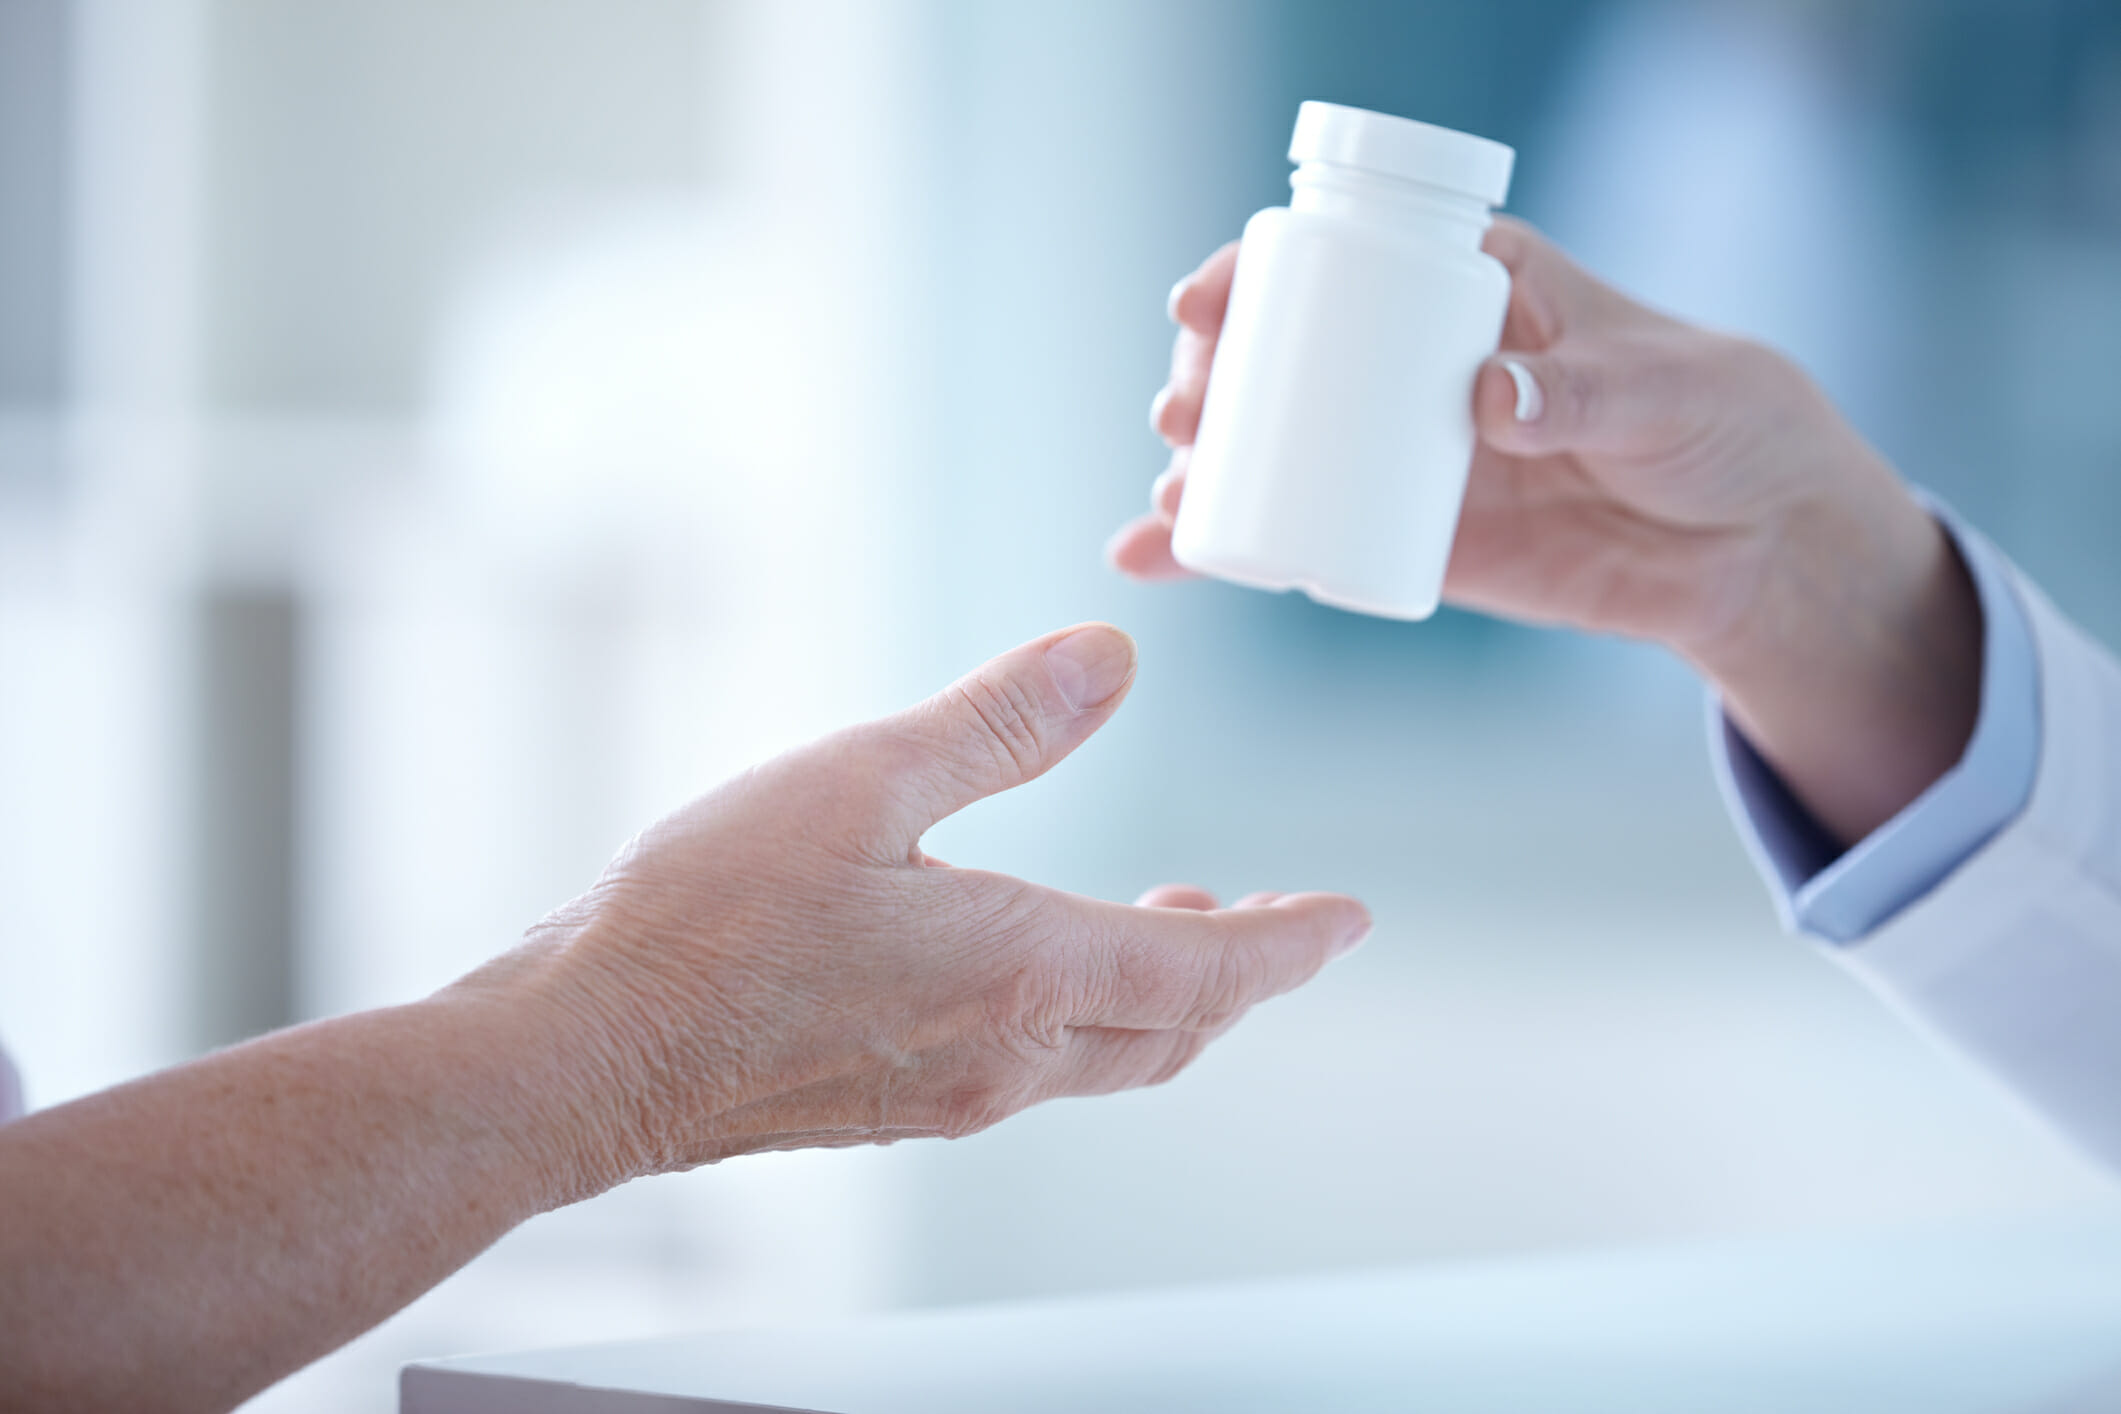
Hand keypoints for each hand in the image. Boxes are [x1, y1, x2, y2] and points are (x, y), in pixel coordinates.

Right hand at [472, 623, 1370, 1184]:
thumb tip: (1110, 660)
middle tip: (1271, 922)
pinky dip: (1086, 1019)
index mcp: (1022, 973)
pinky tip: (1038, 967)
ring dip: (1163, 999)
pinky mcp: (899, 1109)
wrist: (586, 1056)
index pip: (1210, 974)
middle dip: (1240, 976)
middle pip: (1175, 1031)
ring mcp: (954, 1097)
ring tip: (1169, 925)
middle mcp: (1008, 1058)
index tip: (1348, 919)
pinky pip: (1037, 1072)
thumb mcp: (861, 779)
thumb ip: (999, 724)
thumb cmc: (708, 917)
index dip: (1291, 944)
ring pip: (1109, 1060)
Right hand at [1114, 222, 1982, 845]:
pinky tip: (1156, 557)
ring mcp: (1402, 451)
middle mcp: (1416, 365)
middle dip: (1212, 380)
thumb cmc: (1718, 422)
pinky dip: (1226, 550)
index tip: (1205, 307)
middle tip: (1184, 418)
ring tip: (1170, 499)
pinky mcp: (1406, 533)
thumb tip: (1488, 400)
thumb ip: (1580, 391)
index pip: (1344, 261)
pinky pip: (1300, 533)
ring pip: (1276, 447)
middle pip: (1282, 355)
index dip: (1259, 274)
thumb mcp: (1659, 391)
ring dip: (1203, 466)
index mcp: (1470, 289)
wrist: (1752, 544)